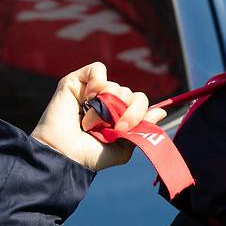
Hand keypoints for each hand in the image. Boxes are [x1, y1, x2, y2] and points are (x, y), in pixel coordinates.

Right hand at [30, 62, 166, 170]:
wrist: (64, 155)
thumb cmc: (89, 156)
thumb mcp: (122, 149)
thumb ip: (142, 129)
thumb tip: (162, 111)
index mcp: (118, 115)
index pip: (140, 101)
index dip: (138, 112)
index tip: (125, 128)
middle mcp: (107, 101)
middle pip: (130, 93)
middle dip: (124, 112)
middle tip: (110, 127)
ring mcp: (92, 91)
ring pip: (116, 86)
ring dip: (105, 107)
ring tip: (89, 122)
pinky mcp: (76, 82)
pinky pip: (98, 69)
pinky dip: (97, 81)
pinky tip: (89, 96)